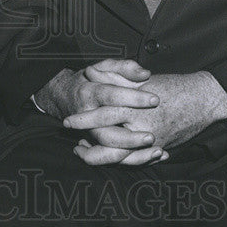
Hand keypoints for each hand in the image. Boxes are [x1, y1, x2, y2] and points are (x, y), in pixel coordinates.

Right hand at [34, 59, 166, 163]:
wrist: (67, 95)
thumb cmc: (93, 79)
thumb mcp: (106, 66)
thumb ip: (125, 68)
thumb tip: (145, 74)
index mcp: (89, 93)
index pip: (110, 96)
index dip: (133, 98)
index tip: (155, 100)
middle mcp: (87, 117)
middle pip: (107, 133)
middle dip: (130, 138)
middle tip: (152, 137)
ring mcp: (91, 134)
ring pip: (108, 152)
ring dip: (135, 154)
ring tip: (159, 151)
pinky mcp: (97, 145)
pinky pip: (114, 159)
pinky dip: (137, 160)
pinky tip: (160, 154)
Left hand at [67, 72, 226, 165]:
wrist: (203, 99)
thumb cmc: (173, 86)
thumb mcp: (141, 79)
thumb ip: (114, 76)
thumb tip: (90, 72)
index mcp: (133, 106)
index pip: (101, 114)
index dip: (83, 118)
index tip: (68, 121)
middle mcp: (140, 125)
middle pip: (106, 138)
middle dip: (87, 142)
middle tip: (74, 143)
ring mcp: (150, 140)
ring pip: (118, 155)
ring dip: (100, 155)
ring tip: (85, 152)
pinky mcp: (159, 148)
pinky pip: (135, 160)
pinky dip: (121, 161)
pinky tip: (111, 158)